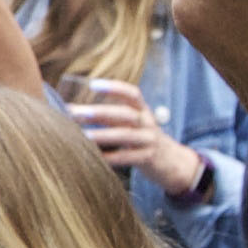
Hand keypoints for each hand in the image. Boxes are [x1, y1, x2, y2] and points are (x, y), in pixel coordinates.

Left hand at [64, 78, 195, 190]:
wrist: (173, 162)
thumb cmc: (142, 139)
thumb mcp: (134, 124)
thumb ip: (112, 117)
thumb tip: (73, 111)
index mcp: (143, 111)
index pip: (133, 94)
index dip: (115, 88)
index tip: (93, 84)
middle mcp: (148, 123)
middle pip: (125, 114)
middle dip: (100, 112)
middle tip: (75, 112)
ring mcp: (149, 141)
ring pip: (126, 135)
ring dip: (102, 135)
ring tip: (82, 136)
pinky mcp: (149, 158)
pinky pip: (129, 157)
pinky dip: (111, 157)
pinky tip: (96, 157)